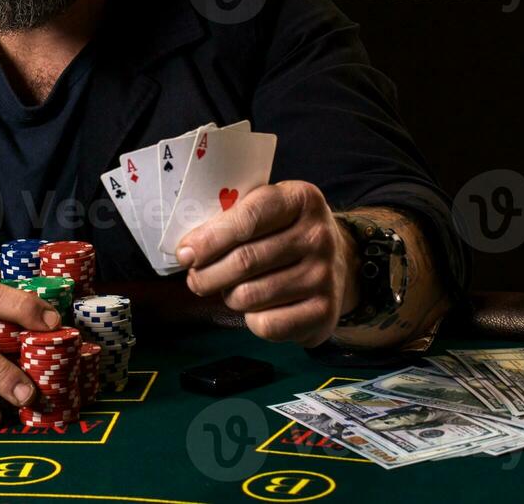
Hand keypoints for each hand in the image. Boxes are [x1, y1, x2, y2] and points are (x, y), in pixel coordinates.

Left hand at [176, 181, 358, 346]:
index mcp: (301, 199)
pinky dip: (251, 320)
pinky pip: (268, 325)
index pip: (247, 219)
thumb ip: (231, 219)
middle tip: (195, 279)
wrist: (338, 261)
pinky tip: (255, 308)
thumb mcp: (267, 209)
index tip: (185, 253)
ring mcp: (325, 275)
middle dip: (207, 274)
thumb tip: (188, 250)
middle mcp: (318, 236)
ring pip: (250, 296)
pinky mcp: (325, 311)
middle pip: (244, 261)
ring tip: (228, 290)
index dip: (210, 239)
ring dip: (228, 297)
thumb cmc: (284, 232)